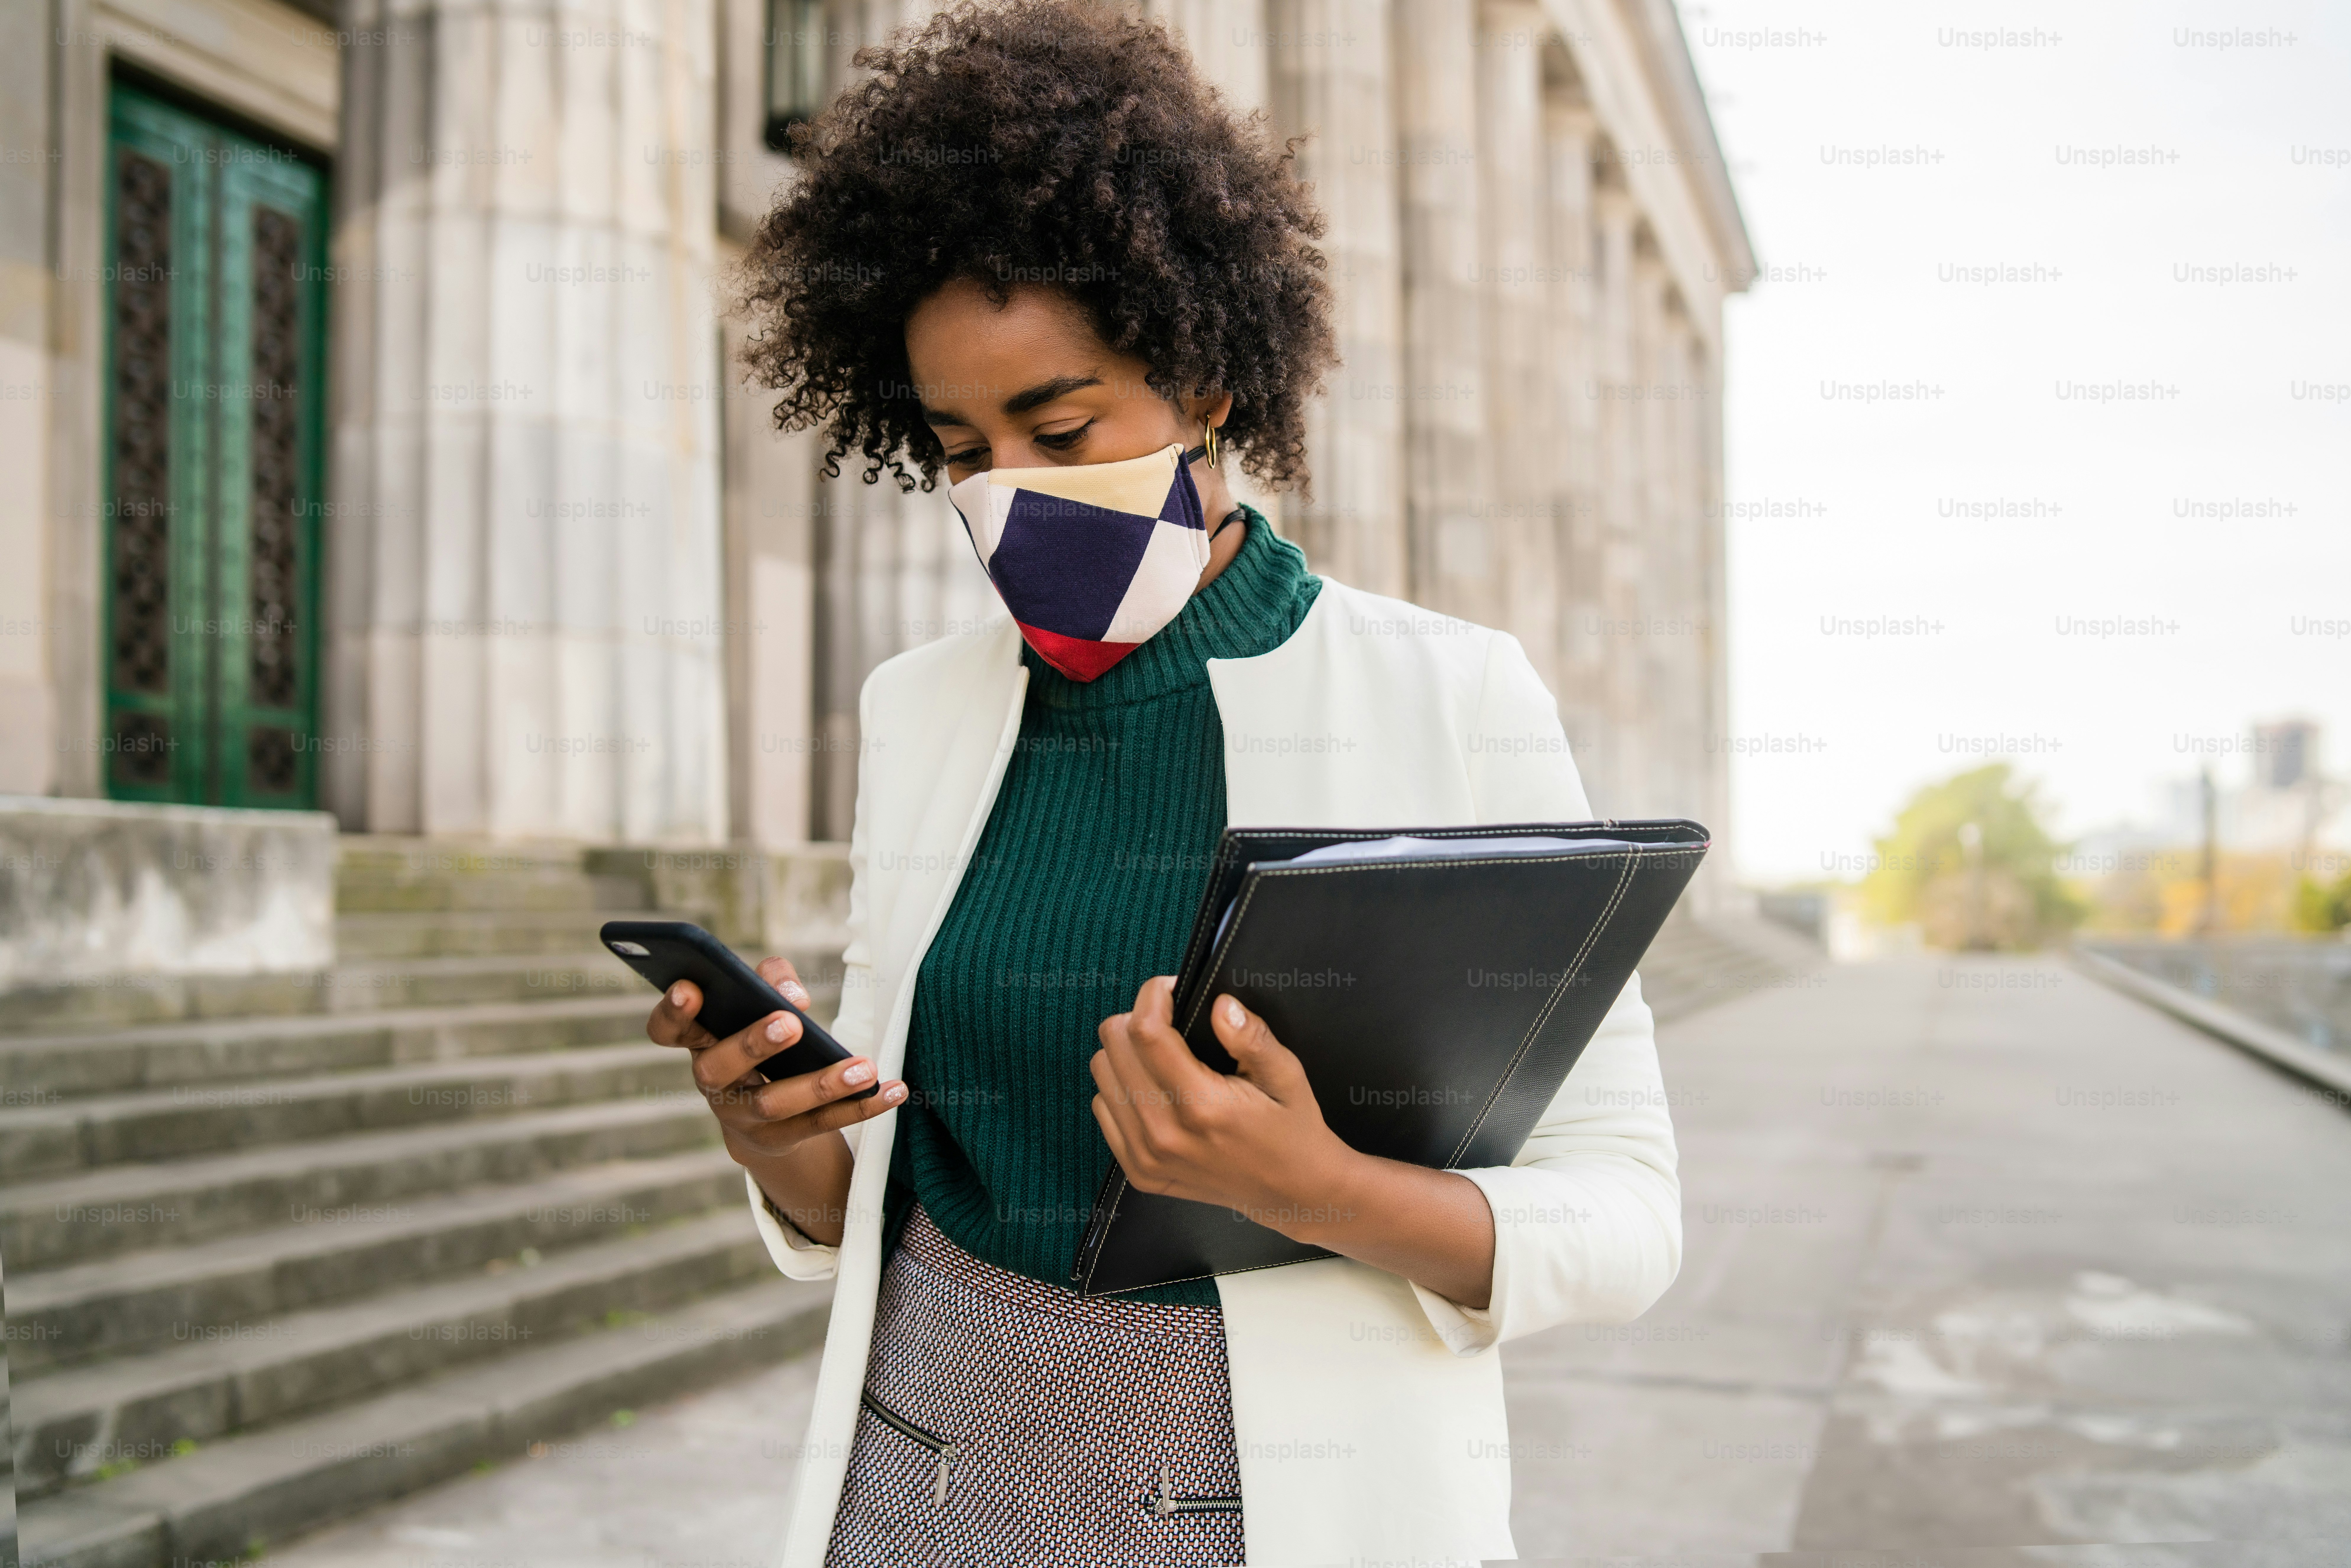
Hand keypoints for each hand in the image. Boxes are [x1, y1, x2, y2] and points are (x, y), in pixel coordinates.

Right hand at [644, 955, 905, 1168]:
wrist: (759, 1117)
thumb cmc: (757, 1037)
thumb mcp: (757, 1004)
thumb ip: (770, 980)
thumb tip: (791, 993)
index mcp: (699, 1042)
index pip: (667, 1030)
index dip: (672, 1012)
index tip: (690, 988)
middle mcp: (713, 1083)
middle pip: (719, 1069)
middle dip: (753, 1043)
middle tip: (789, 1023)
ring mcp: (744, 1117)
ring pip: (777, 1104)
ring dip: (822, 1084)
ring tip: (864, 1067)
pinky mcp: (782, 1139)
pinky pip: (823, 1125)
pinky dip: (863, 1108)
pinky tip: (896, 1091)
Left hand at [1088, 977, 1359, 1235]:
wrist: (1291, 1192)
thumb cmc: (1291, 1130)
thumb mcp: (1287, 1076)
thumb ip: (1252, 1038)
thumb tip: (1221, 1005)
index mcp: (1201, 1106)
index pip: (1146, 1031)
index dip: (1152, 996)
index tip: (1171, 989)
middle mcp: (1164, 1134)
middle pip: (1114, 1046)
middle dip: (1138, 1019)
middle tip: (1170, 1022)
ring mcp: (1146, 1156)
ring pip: (1102, 1074)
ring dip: (1126, 1053)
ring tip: (1161, 1055)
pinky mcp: (1137, 1171)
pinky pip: (1103, 1108)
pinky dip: (1121, 1088)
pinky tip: (1154, 1088)